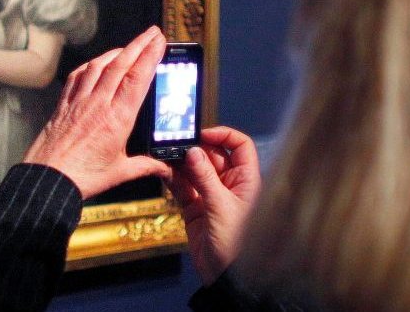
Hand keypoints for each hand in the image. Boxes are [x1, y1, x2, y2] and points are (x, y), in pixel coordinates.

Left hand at [23, 26, 171, 198]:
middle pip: (121, 65)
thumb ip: (145, 166)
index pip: (137, 79)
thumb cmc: (81, 177)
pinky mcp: (64, 104)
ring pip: (99, 66)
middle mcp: (98, 104)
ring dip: (117, 51)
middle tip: (152, 32)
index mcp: (117, 119)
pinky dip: (91, 65)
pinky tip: (97, 63)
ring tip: (130, 45)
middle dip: (139, 44)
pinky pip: (78, 76)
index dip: (150, 56)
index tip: (160, 42)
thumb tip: (164, 166)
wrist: (46, 179)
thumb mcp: (120, 173)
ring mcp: (79, 101)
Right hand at [167, 126, 260, 285]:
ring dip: (181, 163)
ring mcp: (211, 196)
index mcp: (246, 180)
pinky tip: (164, 171)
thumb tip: (193, 151)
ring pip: (195, 170)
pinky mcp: (195, 208)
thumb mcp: (220, 205)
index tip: (203, 134)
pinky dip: (173, 179)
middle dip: (195, 149)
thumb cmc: (236, 243)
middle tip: (177, 145)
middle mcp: (230, 185)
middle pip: (213, 155)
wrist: (224, 276)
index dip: (223, 135)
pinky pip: (183, 187)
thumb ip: (205, 177)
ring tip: (166, 156)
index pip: (240, 146)